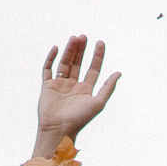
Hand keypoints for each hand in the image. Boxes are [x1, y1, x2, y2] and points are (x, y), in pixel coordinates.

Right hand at [32, 34, 119, 156]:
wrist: (59, 129)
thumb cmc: (79, 118)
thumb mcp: (98, 102)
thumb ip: (108, 87)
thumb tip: (119, 72)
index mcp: (86, 90)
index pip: (93, 69)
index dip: (97, 55)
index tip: (100, 42)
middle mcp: (73, 86)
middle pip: (78, 63)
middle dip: (81, 50)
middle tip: (84, 36)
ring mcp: (60, 85)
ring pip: (65, 63)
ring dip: (69, 50)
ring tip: (74, 38)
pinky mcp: (47, 86)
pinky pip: (48, 69)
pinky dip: (51, 58)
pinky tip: (56, 48)